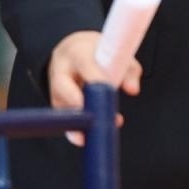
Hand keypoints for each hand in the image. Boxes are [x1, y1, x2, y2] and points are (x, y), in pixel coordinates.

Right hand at [48, 30, 141, 144]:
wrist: (71, 49)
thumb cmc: (96, 52)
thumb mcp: (115, 52)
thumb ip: (129, 69)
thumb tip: (133, 90)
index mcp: (78, 53)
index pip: (86, 65)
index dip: (96, 79)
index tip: (108, 91)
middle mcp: (61, 71)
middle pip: (64, 89)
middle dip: (80, 107)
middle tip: (96, 120)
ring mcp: (55, 89)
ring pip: (62, 109)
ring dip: (79, 124)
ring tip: (95, 135)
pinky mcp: (56, 103)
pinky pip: (64, 119)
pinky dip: (76, 130)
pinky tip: (87, 139)